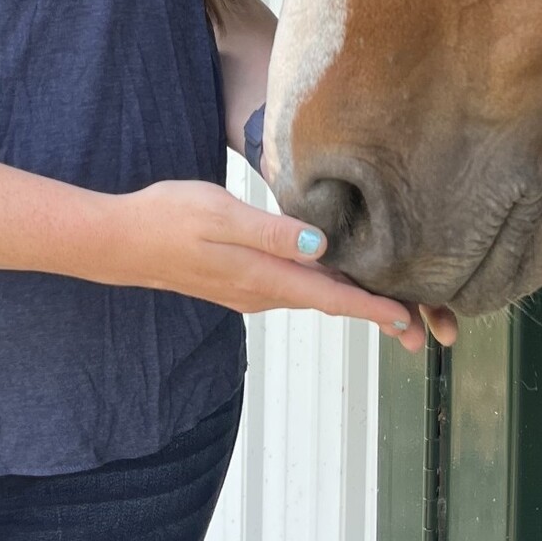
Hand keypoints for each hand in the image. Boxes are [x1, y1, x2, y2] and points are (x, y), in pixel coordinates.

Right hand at [108, 180, 431, 351]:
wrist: (120, 242)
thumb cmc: (168, 217)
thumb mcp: (221, 214)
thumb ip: (272, 232)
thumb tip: (322, 248)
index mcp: (264, 277)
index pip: (331, 298)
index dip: (374, 310)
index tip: (412, 321)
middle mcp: (262, 293)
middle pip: (329, 306)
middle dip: (373, 313)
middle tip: (420, 326)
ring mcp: (250, 292)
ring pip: (313, 299)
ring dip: (352, 302)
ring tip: (392, 303)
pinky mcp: (240, 282)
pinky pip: (294, 291)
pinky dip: (324, 290)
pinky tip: (336, 275)